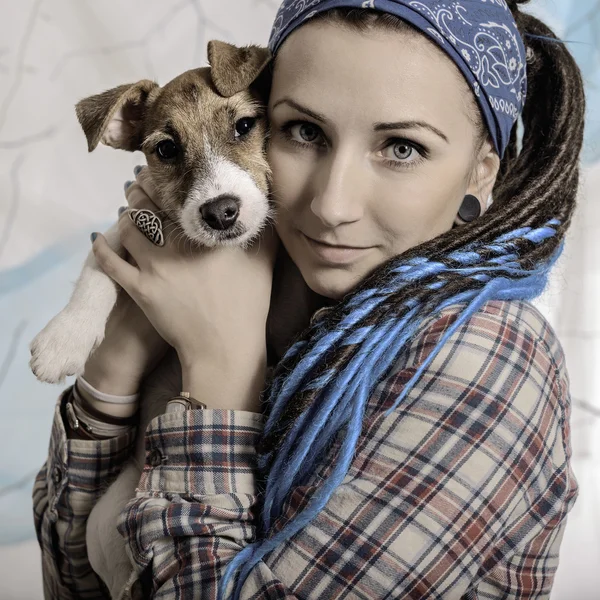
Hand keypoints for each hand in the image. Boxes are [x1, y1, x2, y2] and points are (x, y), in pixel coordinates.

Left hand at [90, 167, 279, 409]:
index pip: (181, 198)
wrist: (224, 347)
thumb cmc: (248, 306)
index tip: (163, 173)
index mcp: (206, 234)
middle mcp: (177, 243)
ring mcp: (155, 266)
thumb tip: (266, 207)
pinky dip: (103, 249)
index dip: (168, 182)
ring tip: (126, 209)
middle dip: (140, 192)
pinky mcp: (139, 288)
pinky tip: (99, 239)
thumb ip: (264, 233)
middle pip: (149, 208)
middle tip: (138, 184)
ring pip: (129, 229)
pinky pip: (112, 264)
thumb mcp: (264, 264)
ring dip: (125, 215)